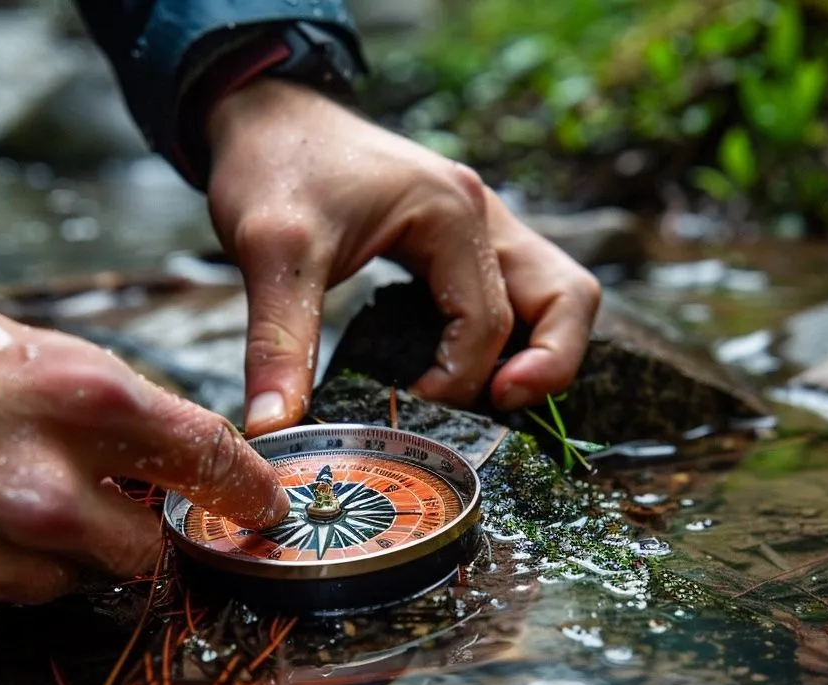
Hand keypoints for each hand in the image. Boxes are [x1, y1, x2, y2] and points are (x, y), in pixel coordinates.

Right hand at [0, 257, 288, 644]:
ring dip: (40, 555)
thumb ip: (76, 397)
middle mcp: (51, 493)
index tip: (260, 501)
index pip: (209, 458)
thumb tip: (123, 439)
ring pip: (60, 584)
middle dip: (129, 533)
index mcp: (81, 399)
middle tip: (88, 504)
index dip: (244, 486)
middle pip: (144, 550)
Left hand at [204, 79, 600, 436]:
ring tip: (487, 400)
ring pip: (551, 294)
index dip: (458, 381)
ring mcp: (478, 224)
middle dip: (546, 366)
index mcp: (451, 212)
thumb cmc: (272, 166)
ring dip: (537, 351)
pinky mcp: (459, 240)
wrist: (262, 115)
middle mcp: (481, 214)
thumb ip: (279, 342)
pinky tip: (452, 371)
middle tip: (495, 410)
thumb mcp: (269, 252)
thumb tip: (272, 427)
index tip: (409, 411)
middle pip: (565, 297)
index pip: (490, 321)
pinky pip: (515, 293)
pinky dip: (505, 337)